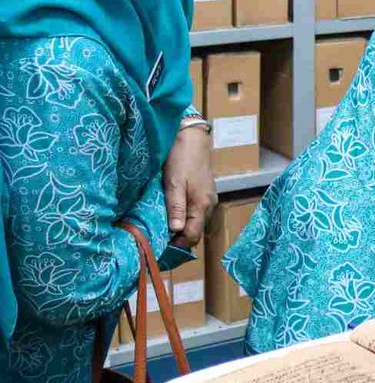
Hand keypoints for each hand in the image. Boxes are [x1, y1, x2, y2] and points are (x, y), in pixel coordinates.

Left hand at [162, 124, 215, 247]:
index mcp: (202, 205)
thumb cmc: (181, 158)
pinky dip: (184, 216)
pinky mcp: (204, 192)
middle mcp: (208, 205)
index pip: (193, 236)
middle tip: (157, 238)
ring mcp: (208, 198)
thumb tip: (176, 231)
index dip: (177, 244)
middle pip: (195, 231)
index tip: (159, 245)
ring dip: (181, 227)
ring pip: (195, 222)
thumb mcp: (174, 183)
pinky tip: (171, 212)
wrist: (192, 136)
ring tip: (162, 226)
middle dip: (178, 238)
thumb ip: (176, 207)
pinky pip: (195, 212)